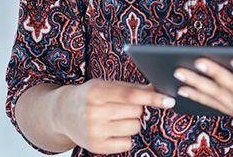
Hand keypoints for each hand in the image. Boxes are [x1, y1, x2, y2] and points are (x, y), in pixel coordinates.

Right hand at [54, 79, 173, 154]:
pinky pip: (127, 143)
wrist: (62, 113)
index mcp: (97, 92)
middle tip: (122, 106)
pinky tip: (112, 129)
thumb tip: (159, 90)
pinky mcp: (96, 147)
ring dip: (132, 122)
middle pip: (136, 112)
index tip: (170, 101)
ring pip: (134, 127)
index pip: (131, 96)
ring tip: (116, 117)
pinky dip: (125, 137)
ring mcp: (94, 131)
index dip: (152, 98)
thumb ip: (132, 88)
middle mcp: (94, 112)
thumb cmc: (91, 95)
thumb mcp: (107, 85)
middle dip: (137, 108)